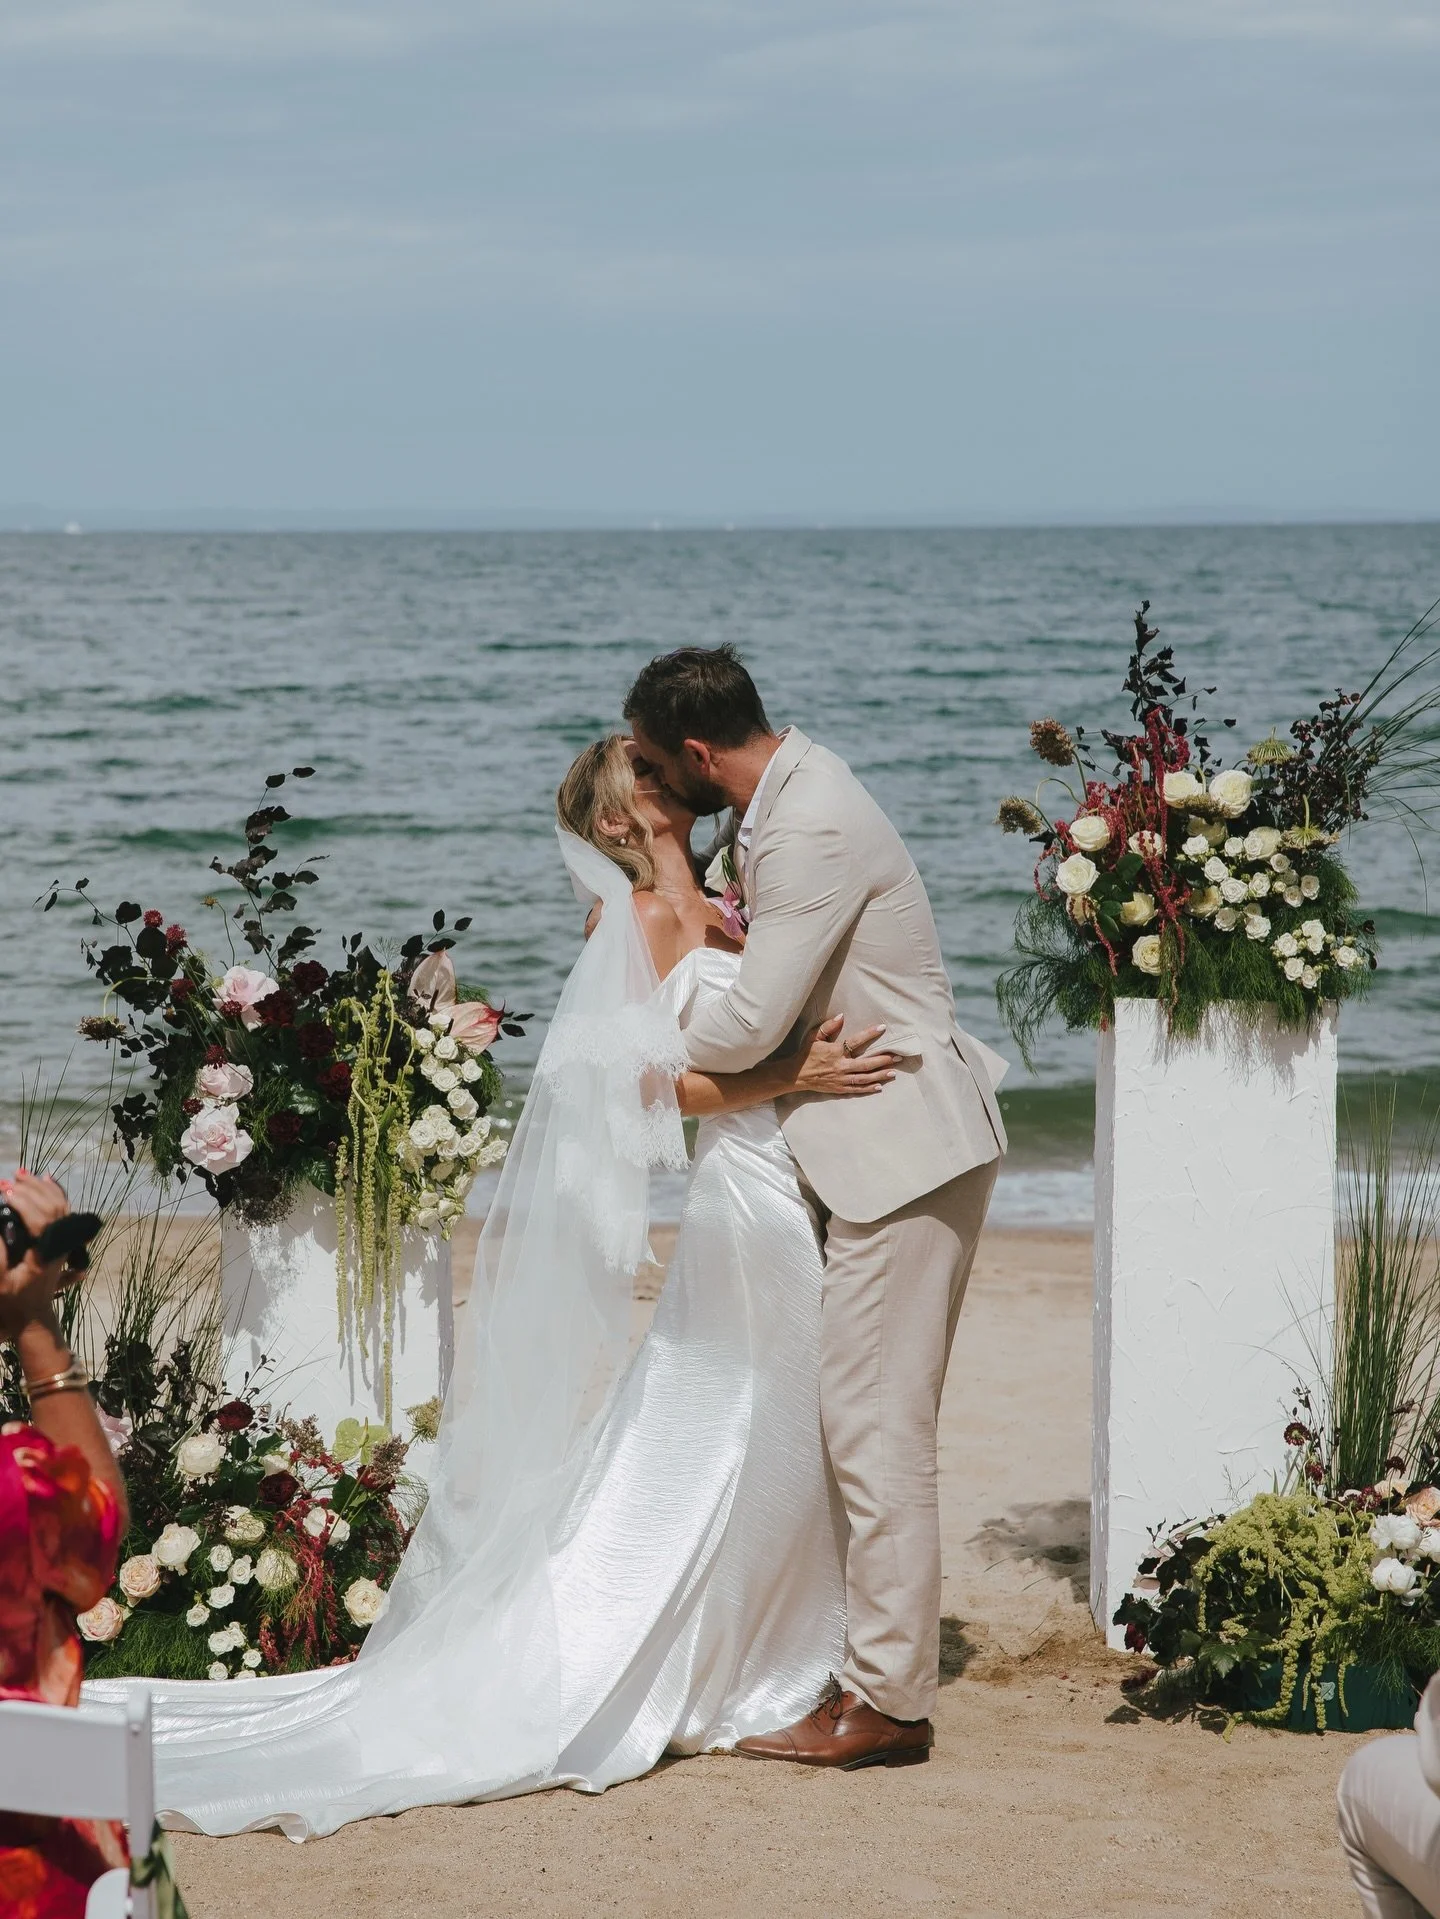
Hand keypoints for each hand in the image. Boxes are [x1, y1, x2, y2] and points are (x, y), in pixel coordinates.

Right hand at [0, 1171, 71, 1340]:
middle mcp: (58, 1245)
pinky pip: (64, 1209)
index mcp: (44, 1255)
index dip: (23, 1202)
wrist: (32, 1316)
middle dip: (31, 1189)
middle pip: (53, 1207)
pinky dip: (55, 1191)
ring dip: (41, 1187)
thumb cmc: (11, 1301)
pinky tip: (46, 1178)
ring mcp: (63, 1241)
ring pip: (61, 1205)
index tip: (4, 1192)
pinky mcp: (62, 1239)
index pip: (41, 1220)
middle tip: (9, 1179)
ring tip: (21, 1174)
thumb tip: (0, 1225)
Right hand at [792, 1017, 899, 1097]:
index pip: (855, 1041)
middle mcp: (840, 1066)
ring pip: (864, 1078)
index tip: (882, 1029)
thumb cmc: (806, 1054)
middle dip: (883, 1060)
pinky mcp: (839, 1088)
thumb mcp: (814, 1037)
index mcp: (835, 1051)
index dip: (869, 1034)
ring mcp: (841, 1079)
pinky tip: (880, 1086)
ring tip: (893, 1072)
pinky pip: (857, 1089)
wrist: (796, 1075)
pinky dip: (869, 1088)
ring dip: (880, 1075)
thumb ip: (828, 1027)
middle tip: (897, 1057)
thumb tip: (842, 1016)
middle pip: (866, 1063)